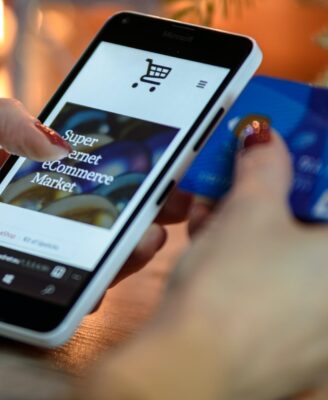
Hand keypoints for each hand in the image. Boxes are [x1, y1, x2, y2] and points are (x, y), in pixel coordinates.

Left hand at [0, 92, 188, 329]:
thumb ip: (0, 118)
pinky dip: (83, 288)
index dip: (125, 162)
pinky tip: (99, 279)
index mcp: (18, 168)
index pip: (83, 164)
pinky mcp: (9, 285)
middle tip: (173, 203)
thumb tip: (60, 142)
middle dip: (140, 208)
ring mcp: (22, 250)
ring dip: (124, 248)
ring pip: (86, 253)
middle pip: (96, 212)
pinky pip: (55, 290)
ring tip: (147, 237)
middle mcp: (27, 209)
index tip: (160, 161)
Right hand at [83, 129, 327, 398]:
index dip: (312, 161)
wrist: (191, 367)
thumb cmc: (231, 286)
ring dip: (254, 227)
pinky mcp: (294, 345)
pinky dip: (252, 264)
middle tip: (241, 178)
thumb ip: (264, 166)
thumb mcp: (247, 212)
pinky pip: (279, 289)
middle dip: (275, 195)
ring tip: (209, 213)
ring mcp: (323, 327)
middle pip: (311, 226)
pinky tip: (211, 251)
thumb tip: (264, 137)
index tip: (286, 149)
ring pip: (292, 258)